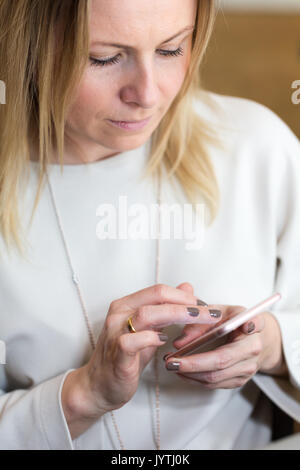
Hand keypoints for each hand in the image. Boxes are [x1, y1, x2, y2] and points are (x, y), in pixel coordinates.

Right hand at [78, 283, 222, 417]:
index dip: (184, 295)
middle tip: (209, 313)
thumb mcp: (149, 329)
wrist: (99, 385)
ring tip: (197, 322)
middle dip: (187, 303)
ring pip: (147, 314)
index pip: (159, 290)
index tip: (203, 305)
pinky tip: (164, 341)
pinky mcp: (116, 353)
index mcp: (126, 305)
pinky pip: (133, 340)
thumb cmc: (125, 357)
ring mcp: (115, 332)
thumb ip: (166, 309)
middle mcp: (119, 314)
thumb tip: (187, 288)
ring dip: (177, 315)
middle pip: (157, 296)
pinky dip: (151, 338)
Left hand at [164, 302, 287, 389]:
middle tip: (170, 361)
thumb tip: (179, 342)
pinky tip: (182, 371)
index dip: (248, 326)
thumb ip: (200, 322)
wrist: (254, 339)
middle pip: (221, 361)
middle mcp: (253, 350)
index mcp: (252, 327)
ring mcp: (247, 369)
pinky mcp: (239, 381)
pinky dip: (195, 379)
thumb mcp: (220, 312)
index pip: (250, 326)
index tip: (245, 326)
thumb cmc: (234, 321)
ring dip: (190, 374)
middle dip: (192, 364)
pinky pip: (214, 384)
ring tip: (171, 365)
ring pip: (215, 377)